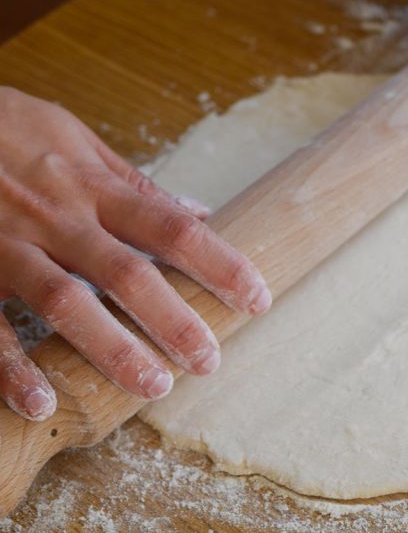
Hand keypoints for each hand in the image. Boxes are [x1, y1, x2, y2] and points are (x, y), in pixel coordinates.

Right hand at [0, 87, 271, 420]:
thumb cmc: (9, 130)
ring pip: (64, 302)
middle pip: (127, 272)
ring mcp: (9, 244)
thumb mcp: (77, 140)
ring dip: (112, 349)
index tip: (257, 298)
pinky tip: (41, 401)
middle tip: (209, 360)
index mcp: (93, 186)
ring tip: (153, 386)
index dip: (221, 264)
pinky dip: (11, 366)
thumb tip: (198, 209)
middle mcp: (58, 216)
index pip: (173, 228)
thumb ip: (134, 182)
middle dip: (174, 320)